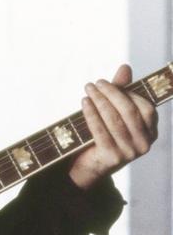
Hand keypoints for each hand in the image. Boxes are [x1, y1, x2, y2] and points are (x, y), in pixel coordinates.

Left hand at [69, 64, 157, 189]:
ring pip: (115, 120)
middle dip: (112, 94)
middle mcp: (145, 143)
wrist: (88, 167)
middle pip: (130, 111)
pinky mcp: (113, 158)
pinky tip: (84, 103)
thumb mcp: (114, 114)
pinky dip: (91, 114)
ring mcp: (130, 152)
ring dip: (100, 101)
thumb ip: (121, 92)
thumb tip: (125, 67)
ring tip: (88, 89)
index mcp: (151, 132)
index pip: (145, 107)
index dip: (128, 93)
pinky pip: (101, 131)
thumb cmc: (103, 136)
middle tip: (96, 83)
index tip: (109, 83)